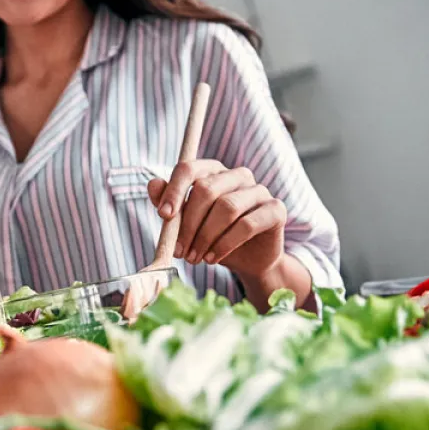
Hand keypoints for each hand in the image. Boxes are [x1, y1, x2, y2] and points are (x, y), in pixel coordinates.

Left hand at [148, 159, 286, 279]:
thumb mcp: (187, 224)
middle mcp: (238, 175)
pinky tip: (212, 258)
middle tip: (179, 250)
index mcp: (213, 172)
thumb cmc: (213, 237)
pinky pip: (247, 224)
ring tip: (194, 258)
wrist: (247, 260)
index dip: (174, 191)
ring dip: (205, 237)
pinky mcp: (276, 209)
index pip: (189, 169)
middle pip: (207, 189)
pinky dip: (225, 244)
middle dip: (188, 223)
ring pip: (227, 207)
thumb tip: (153, 184)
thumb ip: (170, 205)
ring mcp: (259, 190)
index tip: (163, 215)